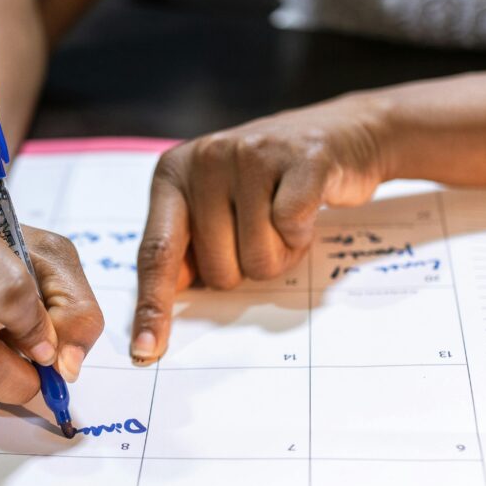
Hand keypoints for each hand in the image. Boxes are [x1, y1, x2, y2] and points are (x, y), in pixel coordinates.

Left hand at [131, 96, 388, 362]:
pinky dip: (303, 235)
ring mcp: (251, 154)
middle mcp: (204, 159)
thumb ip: (185, 246)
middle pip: (218, 270)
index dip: (153, 307)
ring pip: (258, 257)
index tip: (146, 352)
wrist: (339, 133)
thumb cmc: (268, 184)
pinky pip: (292, 228)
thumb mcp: (214, 206)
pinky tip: (306, 210)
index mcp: (172, 174)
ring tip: (285, 218)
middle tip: (263, 229)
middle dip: (246, 267)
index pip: (156, 253)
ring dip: (281, 253)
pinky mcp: (301, 158)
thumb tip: (163, 303)